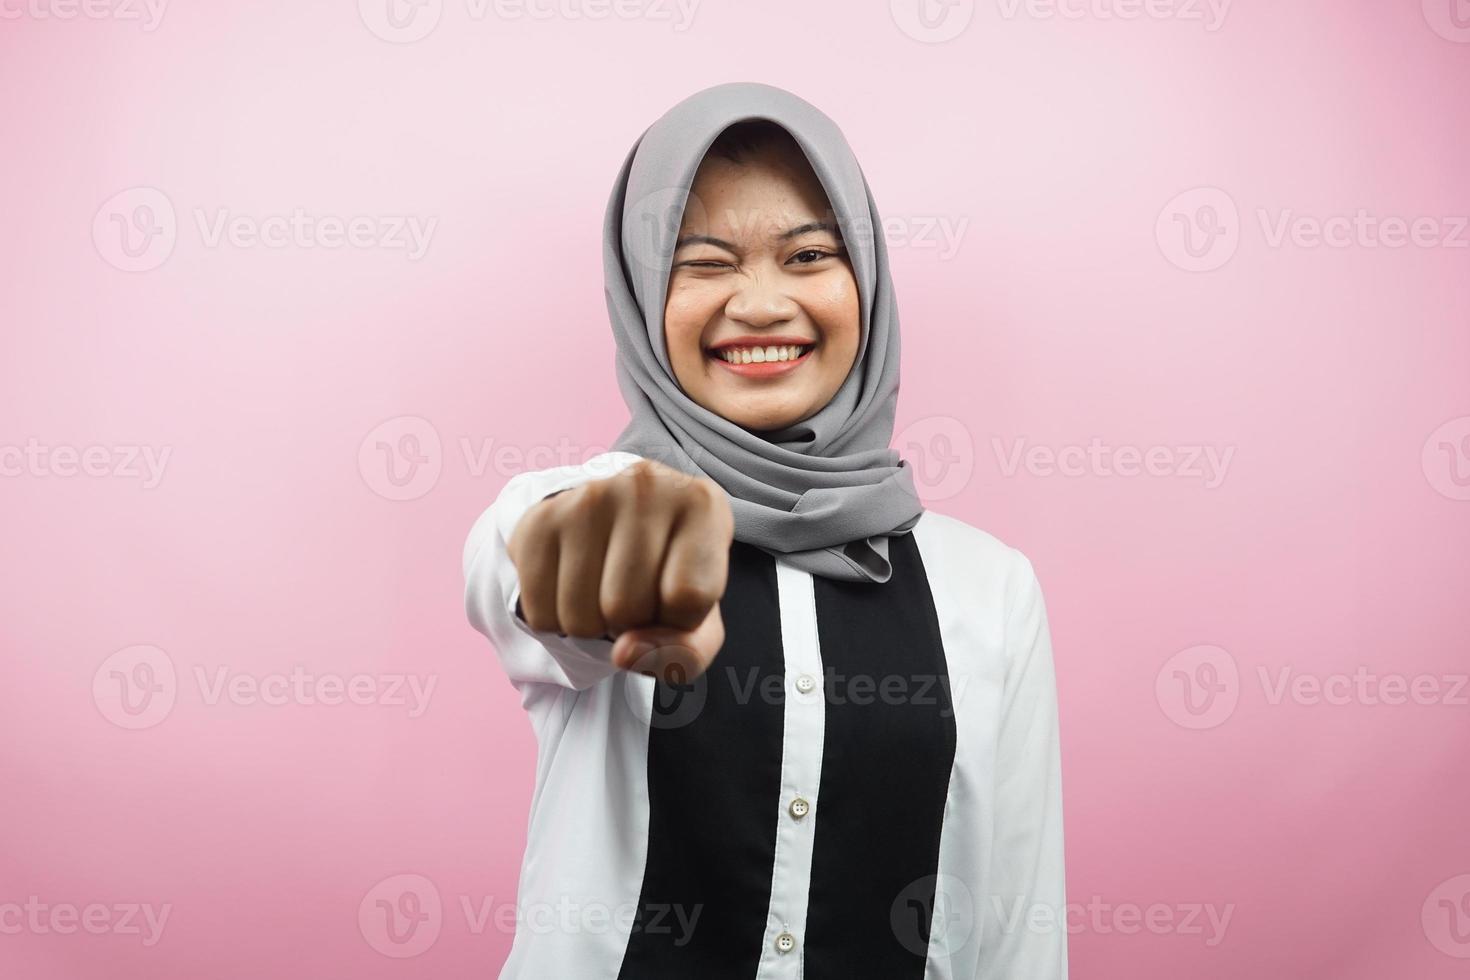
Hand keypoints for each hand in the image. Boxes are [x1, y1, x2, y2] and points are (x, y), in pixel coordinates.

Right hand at [507, 459, 733, 681]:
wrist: (616, 529)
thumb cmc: (668, 577)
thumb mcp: (699, 620)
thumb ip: (685, 654)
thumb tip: (623, 653)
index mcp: (703, 505)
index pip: (688, 597)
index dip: (681, 621)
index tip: (677, 597)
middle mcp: (646, 487)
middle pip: (627, 607)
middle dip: (631, 624)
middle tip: (636, 594)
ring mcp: (588, 497)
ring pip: (580, 616)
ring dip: (592, 628)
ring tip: (604, 591)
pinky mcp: (541, 518)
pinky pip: (540, 612)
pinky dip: (556, 621)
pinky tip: (573, 587)